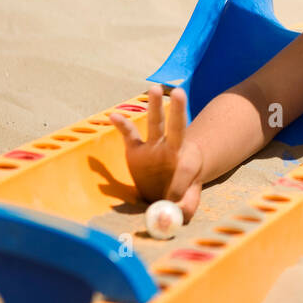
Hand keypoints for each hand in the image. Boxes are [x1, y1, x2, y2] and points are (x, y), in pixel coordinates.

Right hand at [108, 85, 203, 222]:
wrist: (170, 184)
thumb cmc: (181, 193)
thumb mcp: (188, 203)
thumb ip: (185, 207)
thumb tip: (176, 215)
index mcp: (187, 163)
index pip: (184, 170)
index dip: (179, 187)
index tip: (171, 202)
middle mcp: (171, 150)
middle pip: (176, 128)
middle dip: (178, 111)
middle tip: (179, 92)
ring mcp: (153, 147)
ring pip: (155, 124)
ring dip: (154, 106)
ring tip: (154, 88)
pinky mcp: (136, 150)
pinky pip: (129, 134)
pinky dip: (122, 125)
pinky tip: (114, 116)